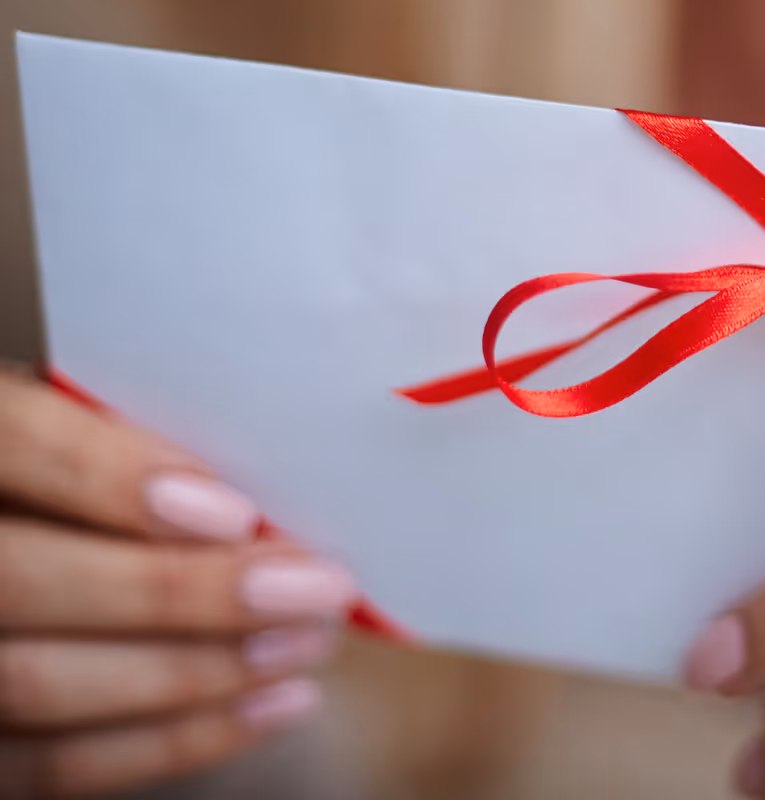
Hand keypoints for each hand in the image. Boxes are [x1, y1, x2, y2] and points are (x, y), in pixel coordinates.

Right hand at [0, 365, 355, 797]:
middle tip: (313, 586)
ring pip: (36, 684)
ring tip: (306, 641)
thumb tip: (256, 494)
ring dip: (196, 669)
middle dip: (187, 592)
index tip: (233, 510)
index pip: (16, 444)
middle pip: (26, 582)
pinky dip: (175, 740)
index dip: (112, 478)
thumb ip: (138, 437)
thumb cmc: (93, 471)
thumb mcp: (93, 422)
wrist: (49, 542)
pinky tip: (269, 704)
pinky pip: (54, 767)